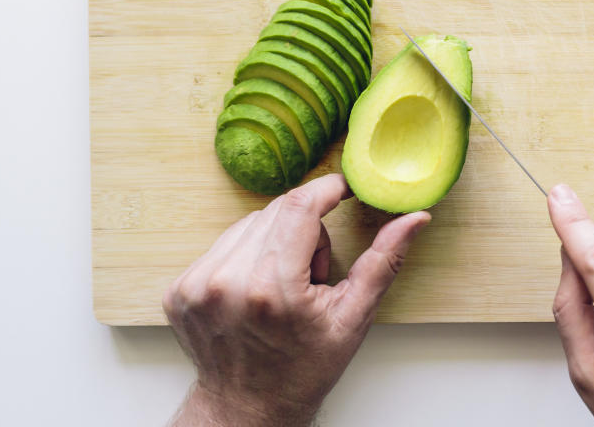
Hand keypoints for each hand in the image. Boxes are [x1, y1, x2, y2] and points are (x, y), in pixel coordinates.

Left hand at [163, 173, 430, 426]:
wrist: (247, 408)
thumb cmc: (303, 368)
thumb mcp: (352, 318)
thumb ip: (383, 262)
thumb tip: (414, 219)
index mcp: (272, 288)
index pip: (300, 206)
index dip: (327, 189)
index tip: (344, 189)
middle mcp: (227, 281)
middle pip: (277, 211)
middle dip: (305, 226)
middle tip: (313, 270)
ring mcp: (196, 285)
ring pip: (249, 223)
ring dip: (274, 239)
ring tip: (284, 284)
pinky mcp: (179, 288)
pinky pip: (223, 243)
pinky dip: (246, 254)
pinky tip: (256, 289)